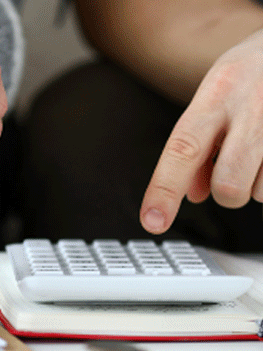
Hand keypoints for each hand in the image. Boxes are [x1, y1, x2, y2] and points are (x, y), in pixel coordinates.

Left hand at [140, 29, 262, 233]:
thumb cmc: (249, 75)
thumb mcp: (214, 97)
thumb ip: (198, 144)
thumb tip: (192, 194)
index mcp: (215, 96)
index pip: (182, 149)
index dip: (164, 189)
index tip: (152, 222)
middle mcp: (250, 108)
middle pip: (227, 183)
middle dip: (225, 193)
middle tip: (229, 172)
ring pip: (260, 192)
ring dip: (256, 185)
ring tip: (260, 152)